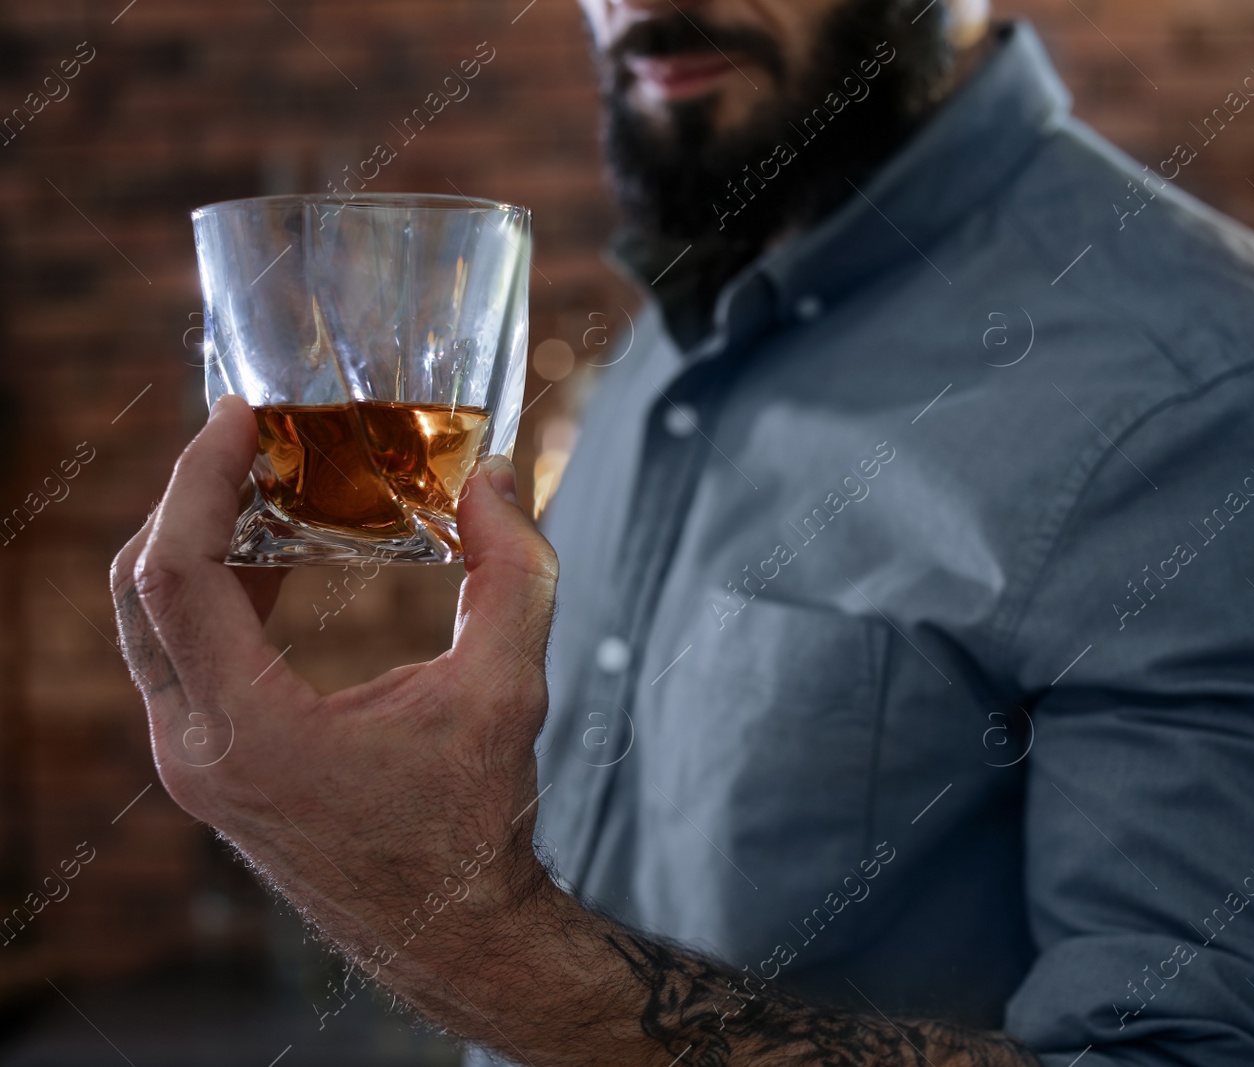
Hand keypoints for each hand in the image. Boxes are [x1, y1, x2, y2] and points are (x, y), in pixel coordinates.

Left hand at [108, 397, 1038, 1066]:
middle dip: (187, 497)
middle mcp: (198, 749)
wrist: (451, 931)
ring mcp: (194, 763)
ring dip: (192, 542)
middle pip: (140, 589)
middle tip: (252, 438)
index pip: (177, 576)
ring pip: (147, 624)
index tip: (239, 415)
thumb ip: (512, 575)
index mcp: (252, 731)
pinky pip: (176, 657)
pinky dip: (209, 592)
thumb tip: (497, 479)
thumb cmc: (475, 826)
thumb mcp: (510, 691)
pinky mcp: (213, 767)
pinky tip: (274, 560)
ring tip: (264, 484)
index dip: (197, 480)